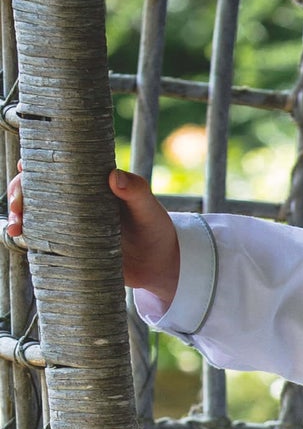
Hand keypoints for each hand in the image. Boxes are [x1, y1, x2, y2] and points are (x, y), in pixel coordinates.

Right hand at [7, 160, 180, 309]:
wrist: (160, 265)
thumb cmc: (155, 228)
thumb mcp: (148, 207)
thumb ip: (136, 190)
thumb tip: (114, 177)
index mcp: (89, 183)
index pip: (56, 167)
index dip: (35, 163)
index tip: (23, 166)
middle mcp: (74, 201)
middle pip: (35, 190)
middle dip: (18, 193)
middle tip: (17, 205)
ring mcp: (69, 224)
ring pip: (34, 214)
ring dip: (18, 217)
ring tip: (16, 228)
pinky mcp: (70, 247)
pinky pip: (43, 240)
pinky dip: (29, 239)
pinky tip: (22, 240)